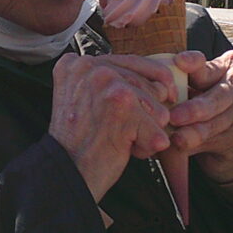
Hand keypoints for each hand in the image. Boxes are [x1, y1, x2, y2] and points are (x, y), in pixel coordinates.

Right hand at [50, 53, 177, 201]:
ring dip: (147, 131)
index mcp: (79, 64)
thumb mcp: (84, 99)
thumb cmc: (77, 142)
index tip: (166, 95)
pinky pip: (158, 129)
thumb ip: (107, 82)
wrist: (66, 171)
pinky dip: (148, 147)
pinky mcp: (123, 104)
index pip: (134, 61)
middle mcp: (92, 67)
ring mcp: (108, 84)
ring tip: (119, 141)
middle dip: (147, 114)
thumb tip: (156, 80)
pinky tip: (125, 150)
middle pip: (151, 85)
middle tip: (119, 132)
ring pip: (158, 108)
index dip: (155, 81)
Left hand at [168, 50, 232, 183]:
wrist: (220, 130)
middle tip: (174, 117)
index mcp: (231, 65)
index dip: (195, 65)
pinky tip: (182, 148)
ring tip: (176, 139)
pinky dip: (198, 147)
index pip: (211, 65)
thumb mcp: (191, 84)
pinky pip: (218, 143)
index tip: (179, 62)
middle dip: (196, 109)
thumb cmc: (198, 97)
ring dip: (195, 133)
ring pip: (218, 124)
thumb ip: (184, 76)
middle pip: (219, 97)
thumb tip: (174, 65)